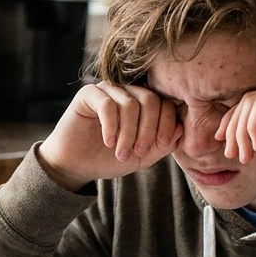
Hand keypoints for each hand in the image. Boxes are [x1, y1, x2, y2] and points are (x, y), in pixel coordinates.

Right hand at [39, 83, 182, 191]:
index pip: (165, 103)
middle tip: (140, 152)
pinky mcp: (88, 94)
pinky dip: (111, 127)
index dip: (166, 124)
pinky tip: (108, 142)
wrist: (76, 165)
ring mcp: (108, 90)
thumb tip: (179, 128)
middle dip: (148, 130)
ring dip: (128, 133)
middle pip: (150, 100)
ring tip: (121, 153)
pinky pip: (107, 105)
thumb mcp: (143, 156)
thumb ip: (163, 144)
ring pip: (130, 103)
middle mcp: (127, 92)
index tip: (159, 146)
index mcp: (144, 103)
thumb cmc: (109, 158)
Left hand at [215, 81, 255, 195]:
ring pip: (251, 102)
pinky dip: (252, 128)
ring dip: (241, 132)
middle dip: (234, 129)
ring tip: (245, 156)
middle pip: (249, 100)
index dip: (233, 122)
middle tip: (233, 155)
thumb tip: (231, 129)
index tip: (226, 145)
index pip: (253, 102)